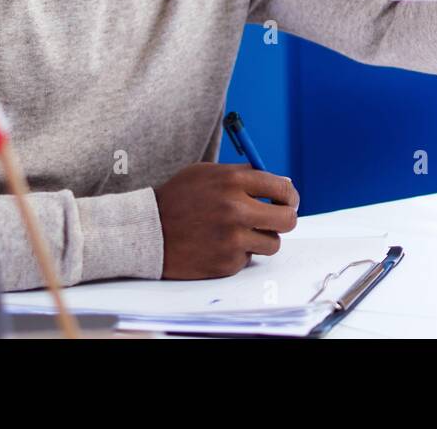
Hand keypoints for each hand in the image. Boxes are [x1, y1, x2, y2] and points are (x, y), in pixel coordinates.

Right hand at [153, 163, 299, 279]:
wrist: (146, 231)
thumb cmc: (178, 198)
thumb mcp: (207, 173)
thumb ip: (244, 175)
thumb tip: (283, 183)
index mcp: (233, 182)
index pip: (283, 188)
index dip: (290, 196)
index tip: (288, 201)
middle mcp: (236, 210)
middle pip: (288, 220)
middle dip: (286, 219)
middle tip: (278, 219)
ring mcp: (232, 239)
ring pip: (273, 243)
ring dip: (262, 238)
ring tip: (240, 232)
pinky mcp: (226, 263)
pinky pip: (249, 258)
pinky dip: (238, 253)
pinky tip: (217, 245)